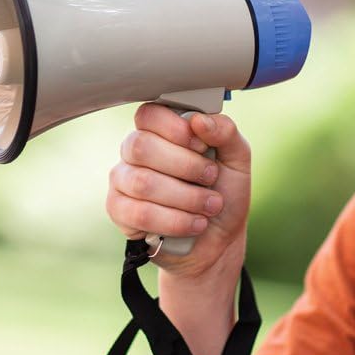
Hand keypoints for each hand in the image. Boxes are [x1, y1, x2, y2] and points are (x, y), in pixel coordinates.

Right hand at [106, 103, 251, 273]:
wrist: (218, 240)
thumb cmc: (223, 193)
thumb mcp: (236, 159)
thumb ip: (225, 133)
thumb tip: (199, 120)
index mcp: (159, 131)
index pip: (149, 114)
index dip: (176, 129)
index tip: (202, 146)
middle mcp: (134, 151)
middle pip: (142, 146)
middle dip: (185, 166)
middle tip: (211, 178)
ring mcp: (122, 180)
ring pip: (143, 183)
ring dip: (186, 197)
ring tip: (210, 206)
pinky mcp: (118, 211)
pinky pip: (140, 214)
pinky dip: (176, 221)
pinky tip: (195, 224)